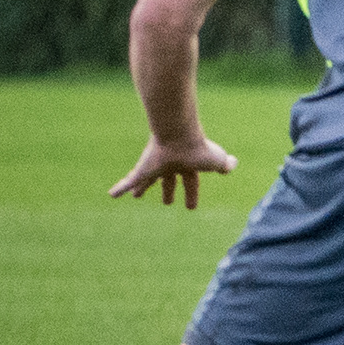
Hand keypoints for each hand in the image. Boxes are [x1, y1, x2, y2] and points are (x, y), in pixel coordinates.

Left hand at [109, 135, 237, 208]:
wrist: (178, 136)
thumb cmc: (199, 150)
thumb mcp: (218, 161)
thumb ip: (226, 164)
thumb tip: (231, 164)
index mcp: (188, 165)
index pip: (191, 183)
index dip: (191, 195)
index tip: (191, 207)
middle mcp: (171, 166)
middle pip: (168, 181)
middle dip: (168, 191)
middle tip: (166, 202)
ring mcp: (154, 167)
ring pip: (147, 180)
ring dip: (143, 188)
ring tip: (136, 196)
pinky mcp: (142, 169)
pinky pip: (129, 181)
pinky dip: (120, 188)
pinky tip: (112, 195)